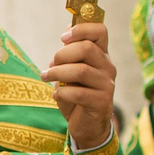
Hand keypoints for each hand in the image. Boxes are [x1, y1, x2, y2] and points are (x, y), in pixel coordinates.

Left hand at [42, 21, 117, 149]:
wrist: (86, 126)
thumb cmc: (77, 94)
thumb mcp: (71, 70)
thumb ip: (70, 52)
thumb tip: (67, 30)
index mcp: (101, 55)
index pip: (100, 31)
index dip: (81, 29)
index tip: (62, 38)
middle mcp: (108, 67)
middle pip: (87, 48)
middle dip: (62, 54)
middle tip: (51, 65)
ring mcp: (107, 85)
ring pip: (80, 70)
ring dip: (57, 73)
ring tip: (45, 77)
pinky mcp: (101, 102)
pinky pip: (78, 93)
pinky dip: (61, 93)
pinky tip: (56, 95)